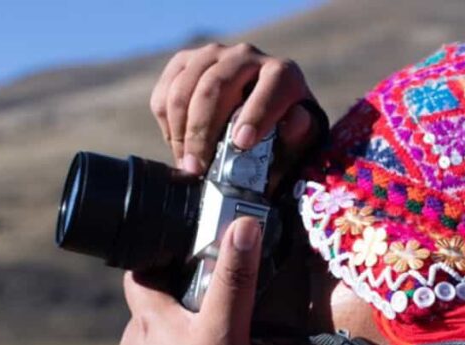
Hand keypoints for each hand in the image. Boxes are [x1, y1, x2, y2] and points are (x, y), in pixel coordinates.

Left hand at [114, 217, 262, 344]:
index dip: (156, 263)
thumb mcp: (229, 329)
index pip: (139, 274)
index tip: (180, 261)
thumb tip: (242, 226)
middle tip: (209, 312)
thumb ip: (235, 277)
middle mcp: (130, 343)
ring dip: (170, 343)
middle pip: (148, 311)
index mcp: (149, 318)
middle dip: (174, 307)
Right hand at [150, 42, 321, 181]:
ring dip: (180, 132)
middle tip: (198, 169)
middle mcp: (246, 56)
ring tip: (187, 165)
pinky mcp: (184, 63)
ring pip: (184, 89)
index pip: (269, 87)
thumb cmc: (279, 138)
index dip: (255, 114)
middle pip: (214, 87)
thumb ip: (299, 134)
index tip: (242, 143)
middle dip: (202, 132)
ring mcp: (211, 55)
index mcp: (282, 74)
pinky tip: (179, 145)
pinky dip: (167, 124)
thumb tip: (295, 121)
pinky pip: (165, 92)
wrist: (257, 122)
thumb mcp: (295, 143)